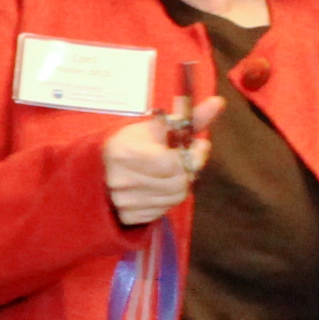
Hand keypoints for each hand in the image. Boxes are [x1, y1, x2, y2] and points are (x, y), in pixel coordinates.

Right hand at [99, 94, 222, 230]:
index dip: (194, 156)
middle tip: (189, 158)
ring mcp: (121, 201)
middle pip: (177, 184)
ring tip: (174, 172)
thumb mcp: (157, 126)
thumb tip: (219, 102)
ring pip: (173, 199)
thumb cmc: (133, 142)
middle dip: (190, 170)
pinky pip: (162, 211)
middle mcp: (120, 179)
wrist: (99, 167)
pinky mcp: (126, 217)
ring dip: (181, 185)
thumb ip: (190, 118)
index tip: (199, 144)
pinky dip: (168, 199)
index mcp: (124, 151)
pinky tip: (161, 186)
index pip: (173, 163)